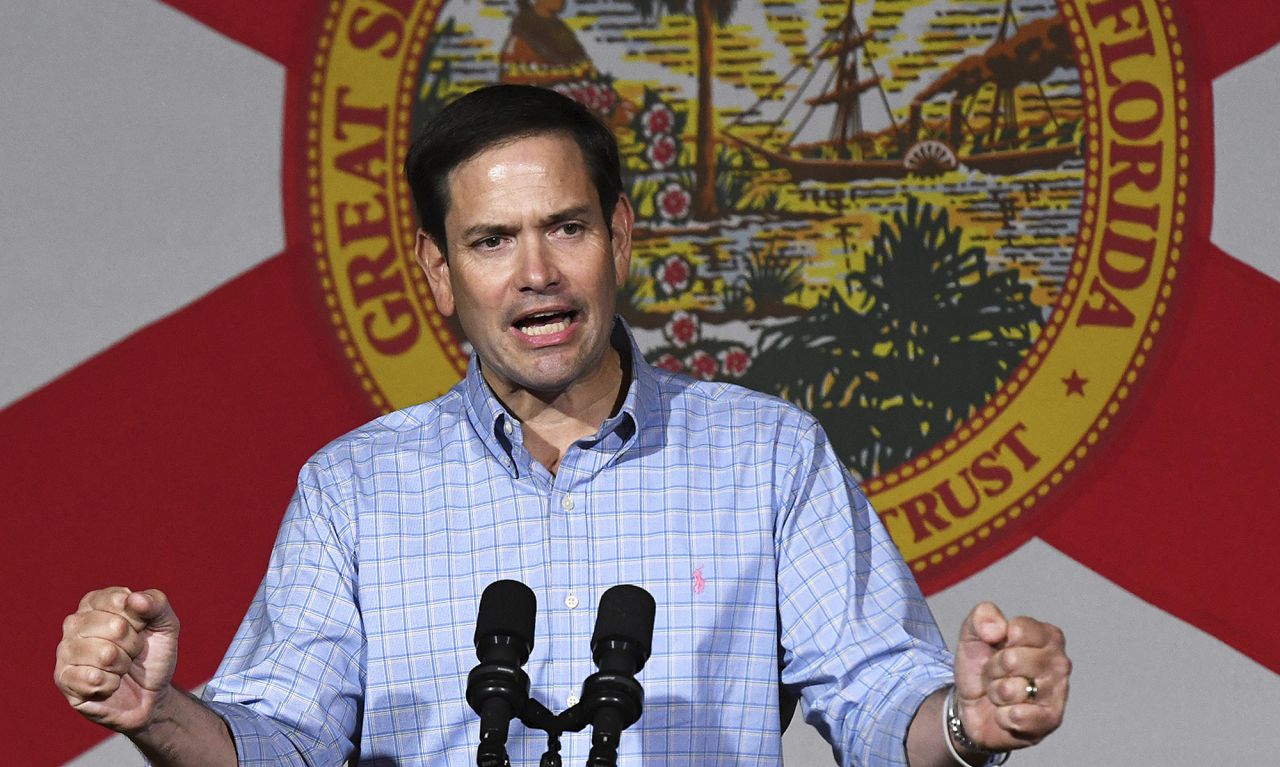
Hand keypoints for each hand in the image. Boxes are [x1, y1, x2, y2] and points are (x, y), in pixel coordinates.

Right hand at [54, 587, 180, 733]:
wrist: (150, 697)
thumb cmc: (152, 655)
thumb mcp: (166, 625)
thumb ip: (156, 603)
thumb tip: (134, 598)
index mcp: (95, 602)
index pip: (119, 600)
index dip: (139, 619)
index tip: (140, 629)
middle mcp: (75, 623)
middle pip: (115, 626)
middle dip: (134, 645)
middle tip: (132, 653)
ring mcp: (65, 651)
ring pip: (104, 654)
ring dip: (123, 666)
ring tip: (120, 668)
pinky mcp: (63, 679)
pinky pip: (93, 679)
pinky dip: (111, 685)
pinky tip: (109, 685)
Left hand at [953, 602, 1069, 751]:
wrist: (972, 706)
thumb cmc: (981, 666)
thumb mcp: (972, 634)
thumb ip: (982, 616)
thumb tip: (997, 629)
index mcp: (1047, 636)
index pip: (1018, 630)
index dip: (995, 640)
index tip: (996, 648)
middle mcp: (1059, 662)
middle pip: (1012, 660)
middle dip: (993, 669)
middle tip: (996, 674)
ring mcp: (1058, 692)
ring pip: (1011, 689)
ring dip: (996, 693)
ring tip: (1001, 693)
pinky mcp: (1051, 720)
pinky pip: (1017, 716)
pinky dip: (1002, 716)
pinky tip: (1007, 713)